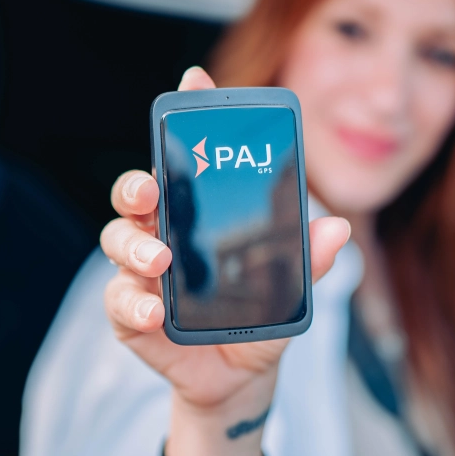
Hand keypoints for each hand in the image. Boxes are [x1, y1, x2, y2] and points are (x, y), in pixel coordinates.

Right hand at [100, 67, 350, 455]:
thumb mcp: (291, 287)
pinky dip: (133, 301)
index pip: (189, 157)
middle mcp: (165, 231)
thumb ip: (309, 260)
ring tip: (160, 259)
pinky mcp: (131, 312)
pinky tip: (154, 310)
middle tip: (151, 188)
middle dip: (137, 183)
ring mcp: (143, 270)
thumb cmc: (259, 315)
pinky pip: (119, 298)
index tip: (195, 78)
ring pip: (117, 239)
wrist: (240, 377)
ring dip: (134, 244)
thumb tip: (337, 229)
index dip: (188, 115)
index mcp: (201, 212)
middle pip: (136, 192)